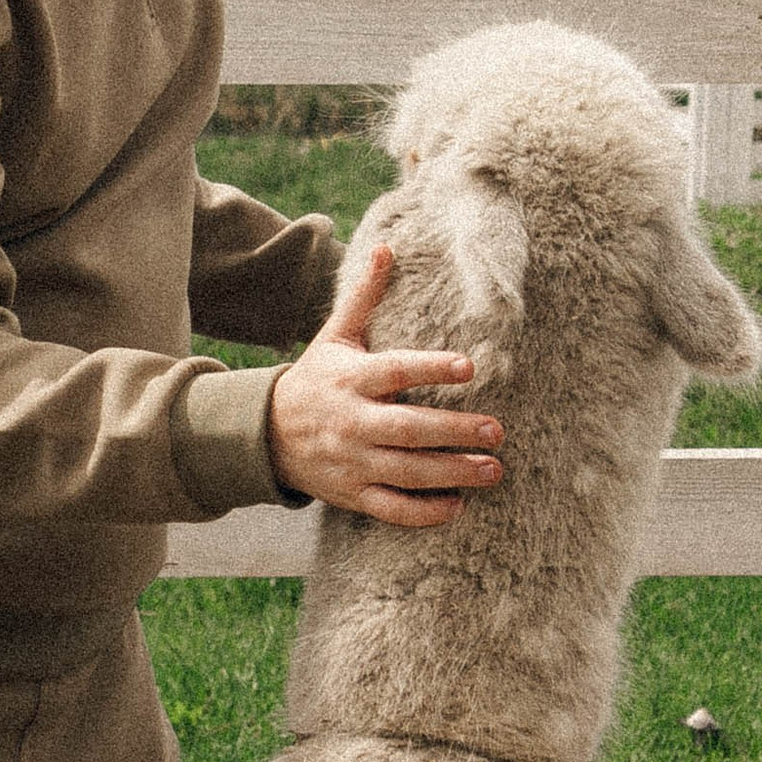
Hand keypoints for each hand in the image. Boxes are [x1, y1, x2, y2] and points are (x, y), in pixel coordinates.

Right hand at [266, 244, 504, 525]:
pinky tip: (458, 506)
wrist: (264, 436)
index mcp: (350, 380)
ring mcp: (351, 462)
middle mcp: (351, 422)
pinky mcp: (351, 494)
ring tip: (493, 469)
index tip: (469, 366)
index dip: (430, 368)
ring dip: (451, 473)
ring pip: (405, 472)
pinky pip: (390, 508)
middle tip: (497, 430)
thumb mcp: (334, 337)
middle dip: (454, 431)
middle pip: (408, 429)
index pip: (394, 372)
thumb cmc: (314, 380)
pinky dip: (423, 513)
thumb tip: (386, 248)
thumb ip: (364, 297)